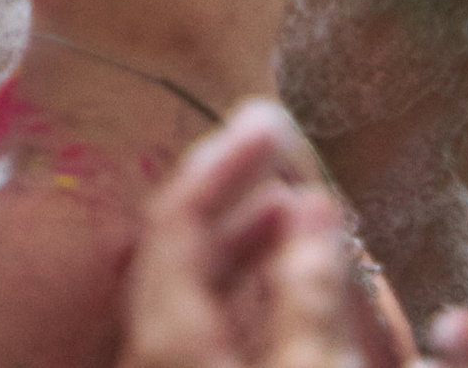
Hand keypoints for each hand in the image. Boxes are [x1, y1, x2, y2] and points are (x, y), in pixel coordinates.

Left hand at [120, 105, 351, 367]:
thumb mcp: (311, 367)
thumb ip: (311, 290)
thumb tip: (315, 205)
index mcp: (170, 336)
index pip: (177, 218)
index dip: (223, 162)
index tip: (267, 123)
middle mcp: (153, 351)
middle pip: (177, 245)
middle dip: (232, 191)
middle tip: (278, 147)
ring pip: (189, 286)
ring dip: (239, 239)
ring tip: (293, 208)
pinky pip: (198, 320)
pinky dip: (236, 285)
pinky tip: (278, 283)